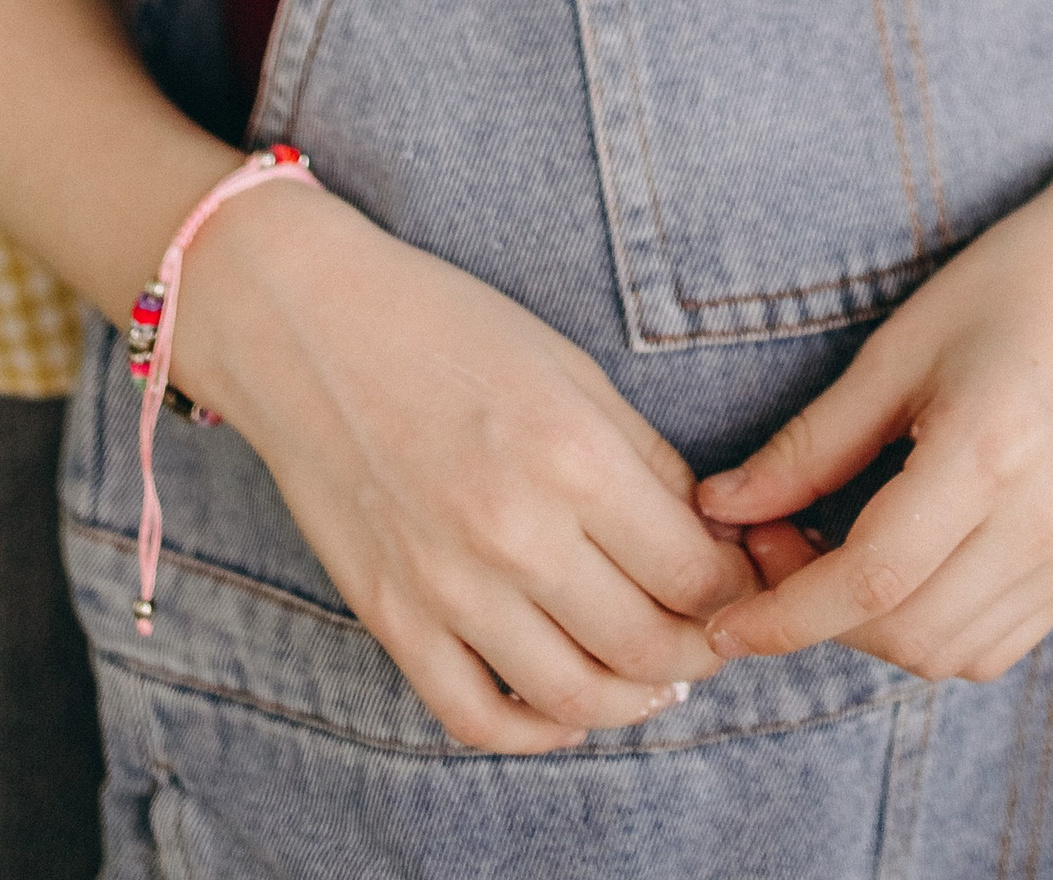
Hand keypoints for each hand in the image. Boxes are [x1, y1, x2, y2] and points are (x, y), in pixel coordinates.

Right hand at [177, 185, 751, 751]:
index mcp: (572, 456)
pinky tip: (566, 703)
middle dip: (700, 652)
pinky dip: (535, 729)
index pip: (695, 573)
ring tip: (652, 677)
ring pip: (573, 697)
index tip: (744, 581)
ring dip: (632, 700)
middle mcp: (515, 532)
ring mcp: (447, 584)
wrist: (308, 324)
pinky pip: (475, 716)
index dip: (738, 589)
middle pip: (647, 646)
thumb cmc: (448, 328)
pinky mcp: (391, 615)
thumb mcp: (570, 368)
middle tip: (711, 634)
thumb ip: (645, 460)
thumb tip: (708, 539)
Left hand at [692, 144, 1052, 685]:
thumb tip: (720, 508)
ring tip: (828, 553)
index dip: (784, 615)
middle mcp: (1044, 523)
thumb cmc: (1012, 285)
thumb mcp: (897, 348)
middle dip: (819, 616)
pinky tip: (898, 568)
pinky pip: (996, 642)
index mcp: (989, 454)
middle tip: (771, 543)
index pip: (869, 581)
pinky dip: (932, 629)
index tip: (722, 623)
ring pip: (951, 654)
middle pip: (907, 633)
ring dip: (873, 631)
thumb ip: (811, 443)